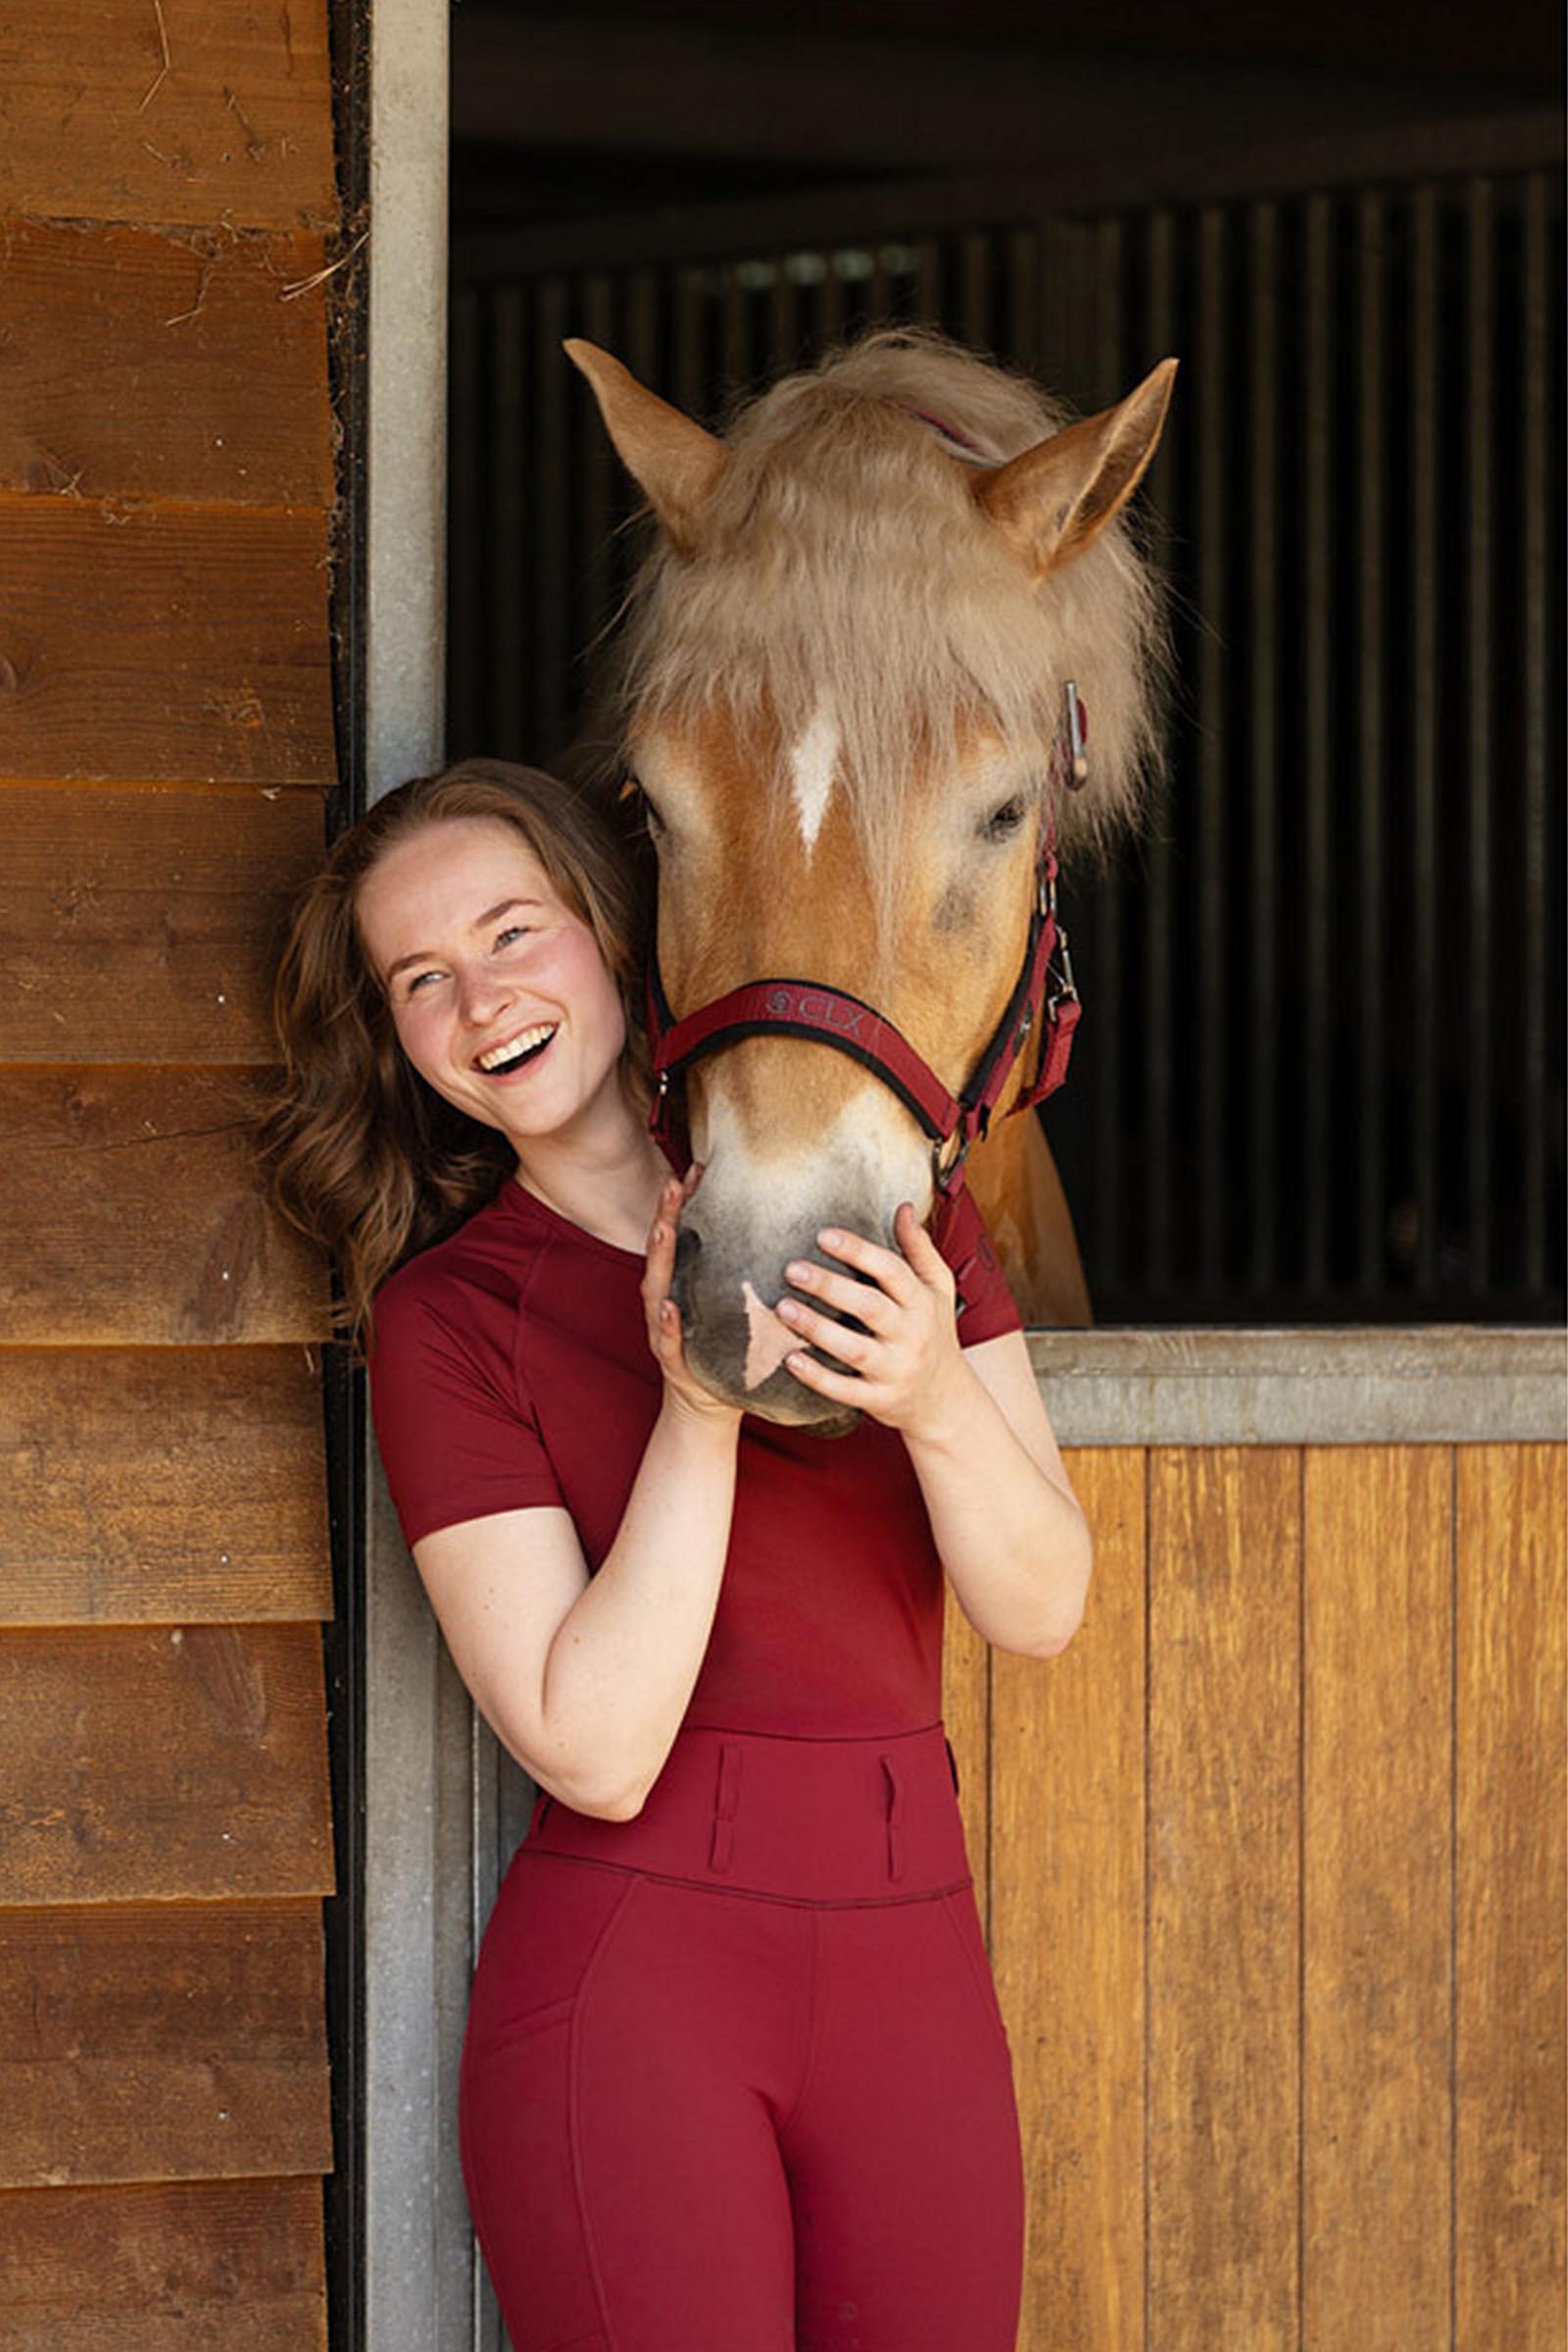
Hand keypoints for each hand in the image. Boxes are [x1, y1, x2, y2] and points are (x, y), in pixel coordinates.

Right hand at [641, 1165, 740, 1428]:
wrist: (712, 1405)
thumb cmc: (731, 1349)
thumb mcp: (739, 1305)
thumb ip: (749, 1272)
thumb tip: (790, 1230)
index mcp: (686, 1284)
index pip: (683, 1235)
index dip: (686, 1202)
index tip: (697, 1169)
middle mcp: (667, 1299)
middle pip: (664, 1252)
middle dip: (666, 1215)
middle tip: (674, 1183)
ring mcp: (664, 1329)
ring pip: (656, 1288)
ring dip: (660, 1257)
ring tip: (664, 1228)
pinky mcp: (672, 1361)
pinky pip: (667, 1340)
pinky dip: (666, 1323)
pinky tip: (669, 1307)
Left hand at [776, 1202, 968, 1436]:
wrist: (945, 1398)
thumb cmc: (934, 1332)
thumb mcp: (937, 1289)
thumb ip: (919, 1248)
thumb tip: (904, 1207)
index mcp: (922, 1302)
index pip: (892, 1270)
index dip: (858, 1251)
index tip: (823, 1236)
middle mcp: (911, 1335)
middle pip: (869, 1307)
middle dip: (829, 1287)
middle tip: (792, 1269)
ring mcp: (895, 1370)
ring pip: (853, 1349)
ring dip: (816, 1329)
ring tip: (783, 1307)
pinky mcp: (879, 1400)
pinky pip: (845, 1391)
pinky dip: (817, 1377)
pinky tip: (790, 1359)